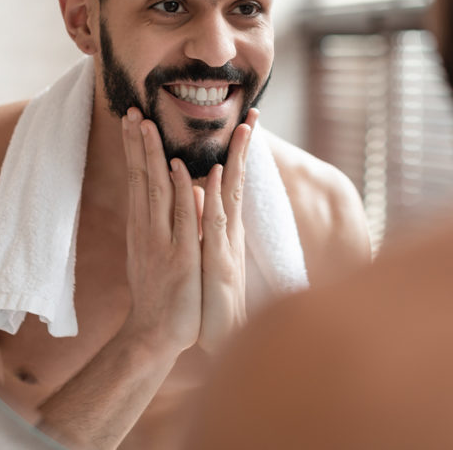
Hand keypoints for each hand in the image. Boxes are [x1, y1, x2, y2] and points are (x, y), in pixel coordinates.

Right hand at [119, 108, 202, 355]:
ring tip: (147, 126)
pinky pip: (180, 219)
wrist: (155, 335)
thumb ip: (164, 223)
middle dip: (137, 143)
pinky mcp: (180, 258)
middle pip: (141, 178)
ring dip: (151, 157)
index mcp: (144, 227)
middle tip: (131, 111)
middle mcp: (147, 229)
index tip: (133, 119)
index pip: (138, 179)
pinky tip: (177, 168)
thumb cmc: (161, 293)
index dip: (135, 149)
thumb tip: (174, 194)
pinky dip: (178, 192)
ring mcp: (162, 242)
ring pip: (155, 191)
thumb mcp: (159, 252)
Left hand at [197, 109, 257, 353]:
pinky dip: (213, 197)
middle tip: (254, 115)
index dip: (235, 153)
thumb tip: (198, 191)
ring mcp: (224, 246)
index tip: (243, 123)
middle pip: (235, 181)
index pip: (228, 181)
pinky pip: (214, 223)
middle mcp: (227, 232)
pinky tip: (213, 175)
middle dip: (243, 148)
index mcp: (221, 228)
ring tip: (241, 131)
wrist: (210, 338)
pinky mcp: (217, 262)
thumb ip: (202, 219)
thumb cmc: (204, 297)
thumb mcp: (202, 252)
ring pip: (229, 195)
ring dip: (233, 162)